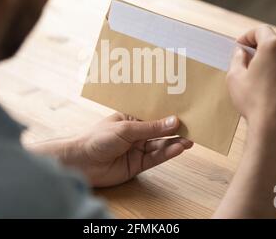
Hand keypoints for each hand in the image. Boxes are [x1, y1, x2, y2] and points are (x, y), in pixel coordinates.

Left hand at [29, 113, 192, 187]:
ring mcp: (137, 149)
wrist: (81, 162)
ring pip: (160, 145)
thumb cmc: (97, 139)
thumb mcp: (126, 129)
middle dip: (175, 129)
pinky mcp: (138, 165)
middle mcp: (136, 134)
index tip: (186, 110)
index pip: (154, 115)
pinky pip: (156, 158)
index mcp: (131, 119)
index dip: (168, 113)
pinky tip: (178, 148)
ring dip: (175, 142)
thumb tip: (174, 121)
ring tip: (190, 139)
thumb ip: (151, 128)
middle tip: (194, 127)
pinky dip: (167, 153)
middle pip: (159, 131)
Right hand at [227, 25, 275, 161]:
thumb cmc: (253, 101)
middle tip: (247, 57)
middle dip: (261, 46)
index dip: (247, 36)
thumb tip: (241, 53)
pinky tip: (269, 89)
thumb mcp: (234, 77)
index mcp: (273, 47)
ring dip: (272, 61)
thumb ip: (237, 59)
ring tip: (258, 75)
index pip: (261, 30)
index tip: (240, 45)